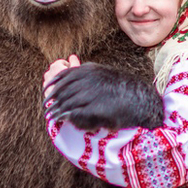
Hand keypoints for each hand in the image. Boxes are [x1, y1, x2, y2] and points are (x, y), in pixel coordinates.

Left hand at [43, 54, 80, 94]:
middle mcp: (48, 72)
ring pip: (53, 77)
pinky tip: (61, 91)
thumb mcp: (76, 73)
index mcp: (55, 66)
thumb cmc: (71, 86)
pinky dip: (54, 85)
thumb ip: (74, 62)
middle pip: (56, 69)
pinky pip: (50, 84)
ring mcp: (45, 81)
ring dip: (58, 79)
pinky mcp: (45, 89)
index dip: (68, 66)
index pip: (62, 62)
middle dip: (62, 72)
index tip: (71, 72)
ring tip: (65, 86)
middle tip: (69, 79)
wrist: (62, 102)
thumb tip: (72, 56)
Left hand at [43, 63, 163, 130]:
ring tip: (52, 117)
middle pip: (63, 91)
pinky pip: (77, 113)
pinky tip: (64, 120)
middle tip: (46, 109)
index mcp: (89, 70)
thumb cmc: (122, 87)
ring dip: (58, 111)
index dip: (52, 85)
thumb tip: (71, 66)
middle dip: (53, 100)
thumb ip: (87, 73)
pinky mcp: (96, 108)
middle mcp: (88, 80)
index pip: (63, 75)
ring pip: (68, 103)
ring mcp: (92, 93)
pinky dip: (68, 117)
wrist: (140, 99)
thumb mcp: (103, 73)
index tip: (46, 92)